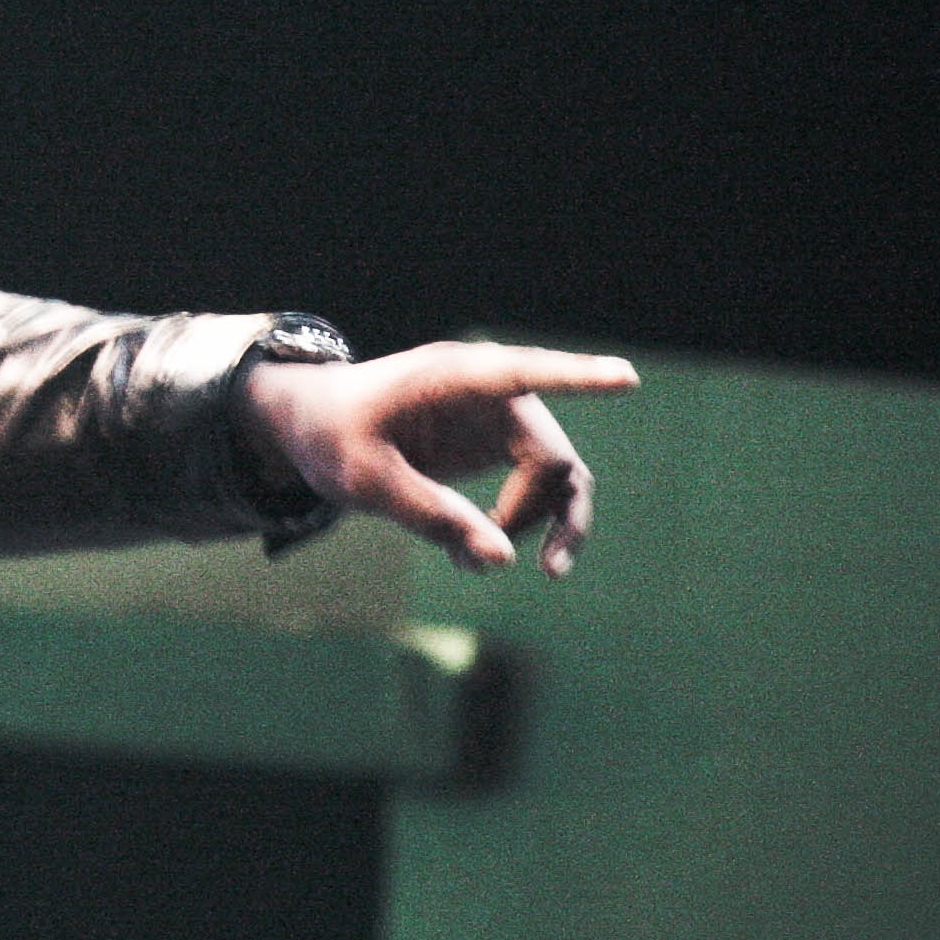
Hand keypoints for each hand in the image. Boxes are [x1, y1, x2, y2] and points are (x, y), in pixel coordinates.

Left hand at [240, 340, 637, 575]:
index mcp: (453, 378)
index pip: (526, 373)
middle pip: (552, 459)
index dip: (578, 378)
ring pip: (559, 477)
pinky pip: (540, 488)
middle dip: (526, 519)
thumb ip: (430, 515)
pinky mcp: (499, 444)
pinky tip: (473, 556)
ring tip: (474, 566)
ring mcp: (500, 417)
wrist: (314, 423)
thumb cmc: (333, 437)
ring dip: (536, 527)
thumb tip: (502, 560)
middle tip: (468, 557)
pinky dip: (521, 525)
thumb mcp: (364, 480)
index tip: (626, 379)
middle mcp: (490, 391)